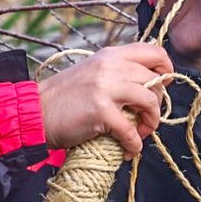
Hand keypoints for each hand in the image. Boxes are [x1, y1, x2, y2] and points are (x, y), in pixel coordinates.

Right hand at [38, 42, 172, 157]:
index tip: (162, 85)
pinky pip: (131, 130)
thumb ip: (116, 72)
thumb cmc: (63, 97)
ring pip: (149, 101)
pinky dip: (135, 144)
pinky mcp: (101, 111)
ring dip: (151, 121)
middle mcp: (110, 66)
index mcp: (110, 55)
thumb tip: (146, 83)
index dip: (165, 68)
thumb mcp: (92, 72)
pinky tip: (129, 150)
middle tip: (146, 117)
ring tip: (140, 133)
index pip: (152, 51)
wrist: (35, 112)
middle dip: (157, 102)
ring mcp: (106, 87)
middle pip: (154, 80)